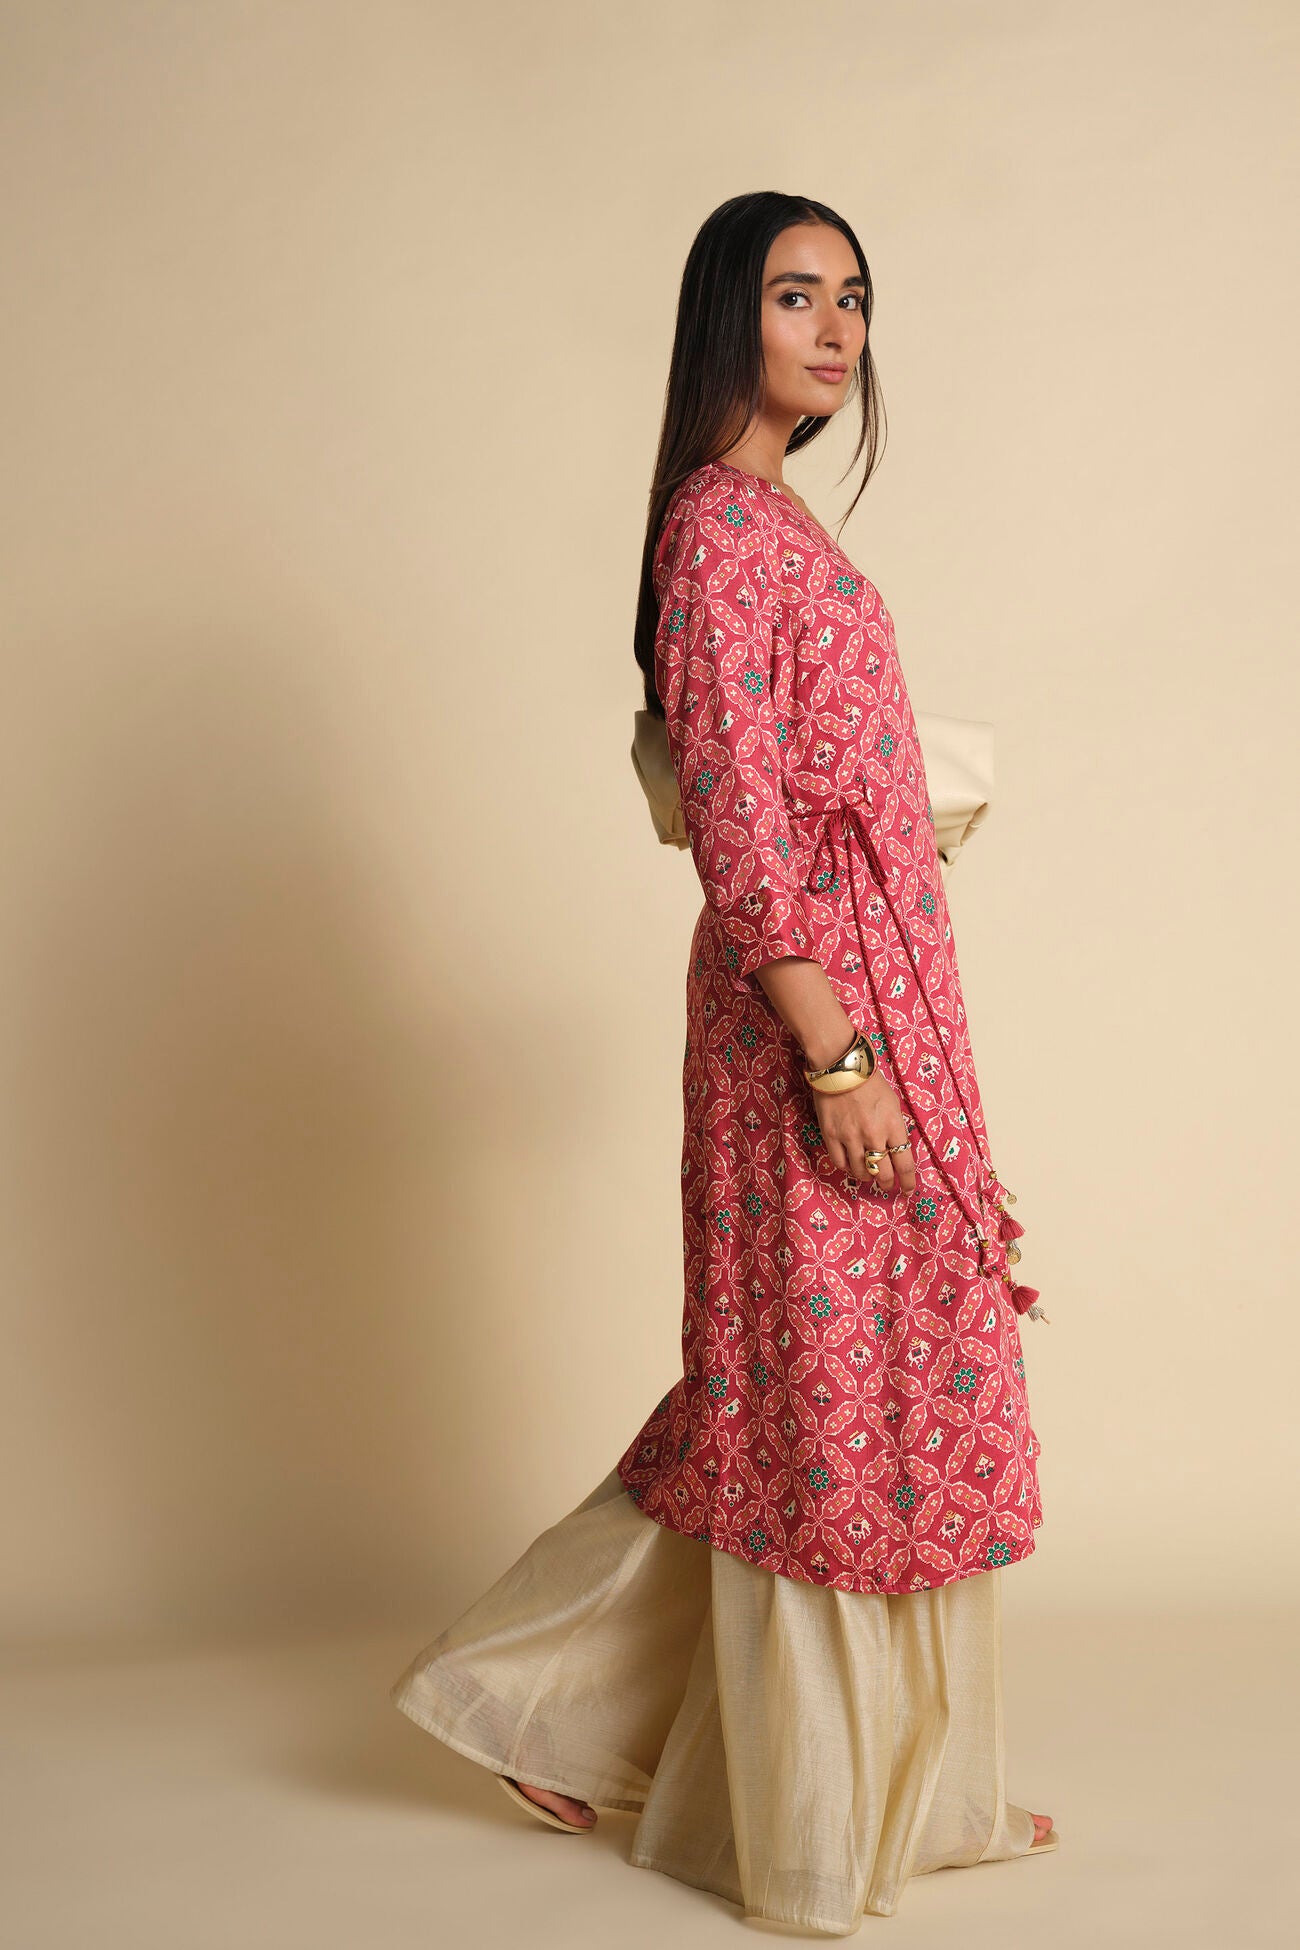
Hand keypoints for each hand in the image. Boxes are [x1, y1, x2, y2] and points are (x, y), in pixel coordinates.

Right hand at [813, 1072, 916, 1195]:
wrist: (841, 1068)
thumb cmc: (870, 1082)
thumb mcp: (892, 1104)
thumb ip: (895, 1129)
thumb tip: (894, 1150)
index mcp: (893, 1126)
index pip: (904, 1164)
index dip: (908, 1182)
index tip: (908, 1190)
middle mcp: (873, 1136)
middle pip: (883, 1173)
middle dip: (887, 1183)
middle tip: (887, 1185)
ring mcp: (850, 1137)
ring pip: (861, 1172)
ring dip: (867, 1177)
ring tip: (868, 1174)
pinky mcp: (831, 1136)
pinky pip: (840, 1163)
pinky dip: (847, 1168)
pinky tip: (851, 1164)